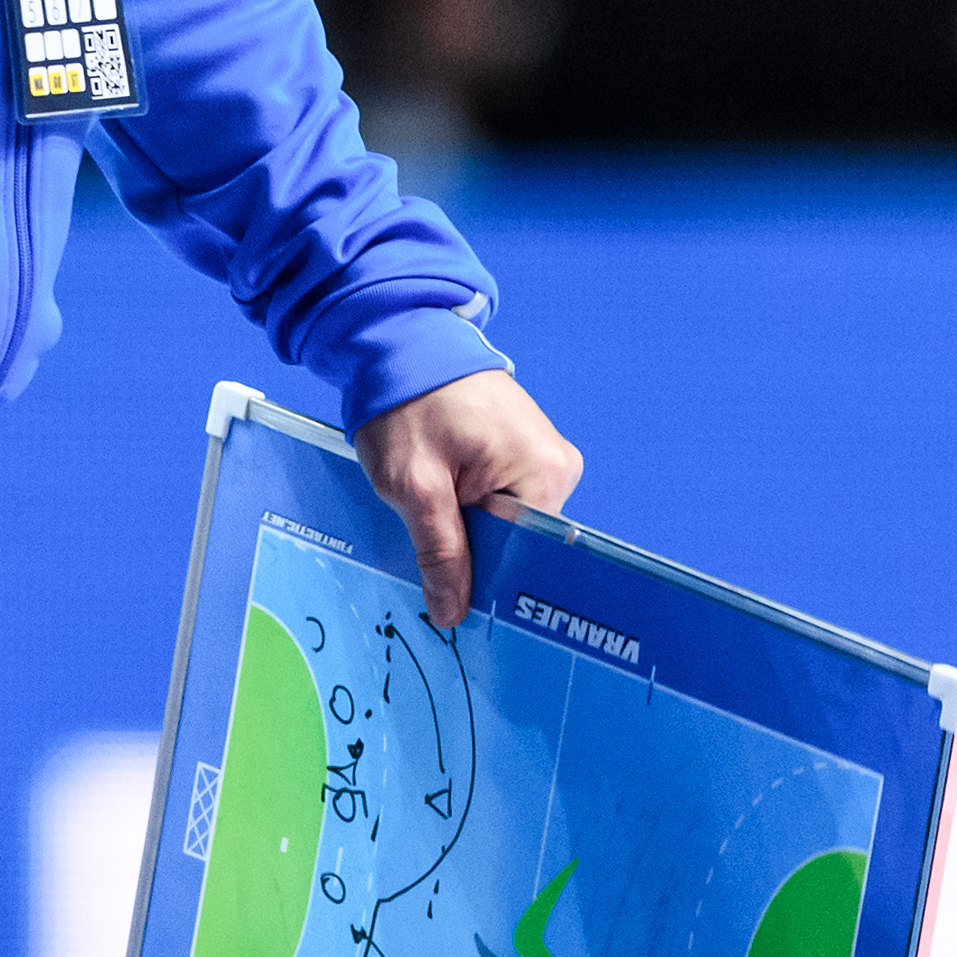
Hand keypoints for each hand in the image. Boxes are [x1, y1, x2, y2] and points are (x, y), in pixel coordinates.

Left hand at [356, 370, 582, 624]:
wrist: (399, 343)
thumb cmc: (408, 404)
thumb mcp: (415, 486)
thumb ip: (440, 552)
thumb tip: (453, 613)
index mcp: (545, 474)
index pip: (527, 556)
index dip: (488, 583)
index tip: (453, 606)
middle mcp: (557, 467)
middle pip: (518, 543)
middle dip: (474, 556)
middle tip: (430, 561)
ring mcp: (541, 456)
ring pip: (505, 525)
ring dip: (467, 532)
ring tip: (430, 518)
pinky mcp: (520, 449)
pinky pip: (500, 500)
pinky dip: (469, 510)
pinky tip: (441, 502)